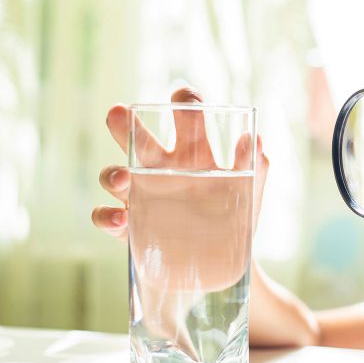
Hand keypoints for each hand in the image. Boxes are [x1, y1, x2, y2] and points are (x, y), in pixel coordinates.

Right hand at [91, 87, 268, 243]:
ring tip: (124, 178)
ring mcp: (141, 198)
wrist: (224, 265)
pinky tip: (121, 217)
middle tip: (118, 112)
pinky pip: (108, 217)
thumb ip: (256, 166)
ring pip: (114, 176)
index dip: (184, 102)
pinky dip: (108, 216)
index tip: (184, 96)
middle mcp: (161, 171)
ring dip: (112, 174)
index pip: (185, 118)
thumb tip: (254, 138)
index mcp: (193, 154)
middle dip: (123, 124)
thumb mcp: (250, 194)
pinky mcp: (130, 228)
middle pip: (137, 140)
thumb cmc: (235, 220)